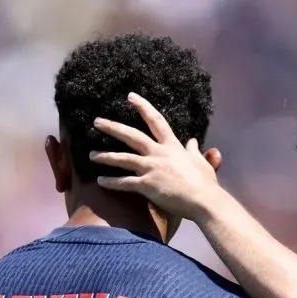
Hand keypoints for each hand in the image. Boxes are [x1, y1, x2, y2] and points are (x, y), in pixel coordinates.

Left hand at [90, 92, 228, 221]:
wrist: (203, 200)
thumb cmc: (205, 183)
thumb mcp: (201, 162)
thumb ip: (193, 150)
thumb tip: (192, 141)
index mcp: (172, 146)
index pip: (156, 120)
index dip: (143, 107)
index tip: (130, 96)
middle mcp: (159, 153)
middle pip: (132, 136)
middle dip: (113, 127)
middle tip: (97, 122)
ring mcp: (151, 168)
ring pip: (123, 159)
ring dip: (105, 156)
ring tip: (92, 155)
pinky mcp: (147, 185)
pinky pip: (124, 183)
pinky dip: (111, 182)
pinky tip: (100, 181)